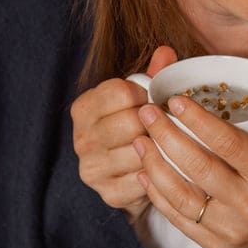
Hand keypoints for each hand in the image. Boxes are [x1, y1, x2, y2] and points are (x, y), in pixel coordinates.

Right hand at [71, 47, 177, 221]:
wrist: (125, 176)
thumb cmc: (132, 128)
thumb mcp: (138, 98)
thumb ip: (151, 75)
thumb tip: (166, 53)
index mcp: (83, 108)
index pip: (120, 91)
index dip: (145, 94)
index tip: (152, 100)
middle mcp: (81, 139)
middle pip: (132, 121)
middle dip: (154, 122)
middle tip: (164, 125)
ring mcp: (93, 169)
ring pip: (140, 150)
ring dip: (160, 147)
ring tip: (167, 144)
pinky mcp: (109, 193)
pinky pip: (146, 178)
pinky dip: (160, 171)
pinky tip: (163, 165)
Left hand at [132, 46, 247, 247]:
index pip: (228, 143)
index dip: (198, 120)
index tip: (175, 99)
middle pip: (198, 167)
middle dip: (166, 136)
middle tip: (147, 111)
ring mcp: (232, 230)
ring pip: (181, 196)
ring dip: (154, 165)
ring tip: (139, 138)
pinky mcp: (217, 247)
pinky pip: (178, 219)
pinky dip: (157, 194)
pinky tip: (145, 171)